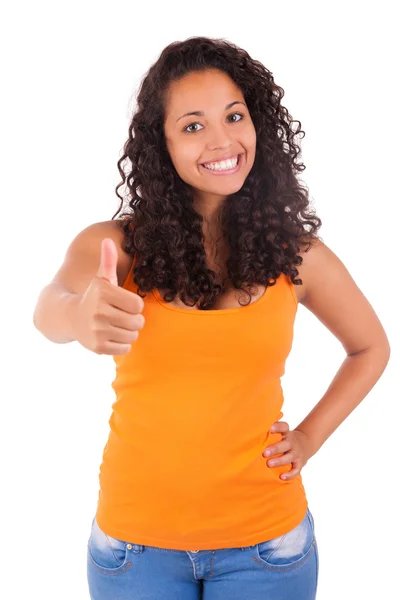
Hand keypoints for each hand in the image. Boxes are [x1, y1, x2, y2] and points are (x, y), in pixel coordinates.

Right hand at [72, 238, 144, 354]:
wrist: (70, 317)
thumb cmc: (94, 296)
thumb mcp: (101, 278)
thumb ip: (108, 261)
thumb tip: (108, 240)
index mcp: (104, 293)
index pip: (139, 305)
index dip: (134, 305)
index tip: (123, 303)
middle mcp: (99, 312)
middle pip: (138, 322)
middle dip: (133, 320)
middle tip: (121, 316)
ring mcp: (97, 331)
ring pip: (132, 336)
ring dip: (128, 332)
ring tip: (116, 326)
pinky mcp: (97, 347)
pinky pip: (125, 349)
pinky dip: (122, 344)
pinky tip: (110, 336)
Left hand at [262, 421, 311, 480]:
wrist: (305, 444)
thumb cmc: (285, 439)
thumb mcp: (282, 432)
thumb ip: (270, 433)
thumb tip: (251, 431)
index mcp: (286, 433)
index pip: (284, 427)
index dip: (278, 427)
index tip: (269, 428)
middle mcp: (292, 442)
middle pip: (286, 444)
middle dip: (275, 448)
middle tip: (264, 453)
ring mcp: (297, 453)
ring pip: (289, 457)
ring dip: (279, 461)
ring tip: (269, 464)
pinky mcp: (300, 463)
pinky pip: (296, 469)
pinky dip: (290, 474)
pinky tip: (281, 477)